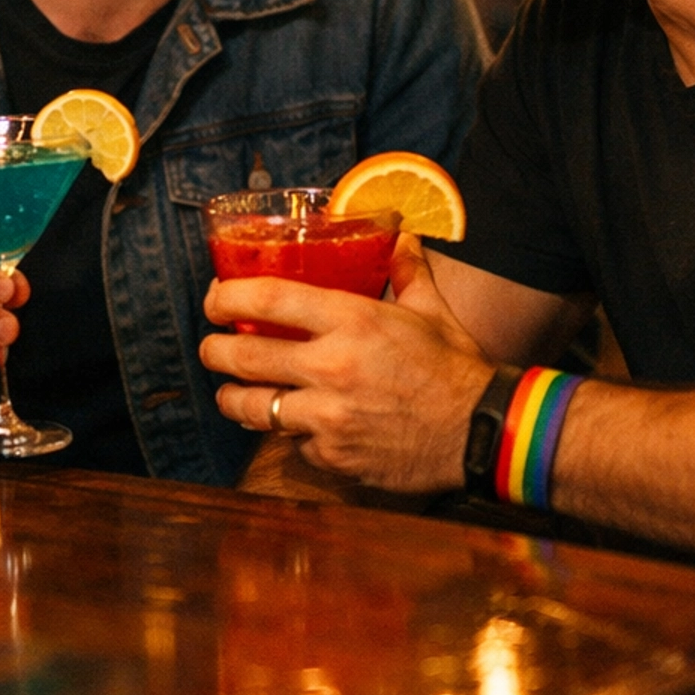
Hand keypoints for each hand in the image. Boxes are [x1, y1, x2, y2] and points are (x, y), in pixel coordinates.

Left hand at [200, 238, 494, 493]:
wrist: (482, 433)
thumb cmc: (456, 368)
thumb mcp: (432, 311)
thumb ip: (408, 271)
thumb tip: (402, 238)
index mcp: (352, 321)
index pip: (268, 300)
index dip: (227, 297)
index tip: (214, 299)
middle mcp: (332, 367)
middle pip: (244, 357)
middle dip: (215, 351)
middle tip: (211, 348)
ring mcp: (329, 417)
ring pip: (255, 408)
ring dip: (234, 399)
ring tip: (231, 393)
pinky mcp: (334, 456)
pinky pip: (294, 444)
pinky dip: (293, 435)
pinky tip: (297, 426)